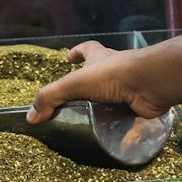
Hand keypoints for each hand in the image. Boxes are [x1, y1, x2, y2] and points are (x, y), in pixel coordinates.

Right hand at [27, 40, 170, 122]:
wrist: (150, 84)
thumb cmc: (113, 75)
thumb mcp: (74, 83)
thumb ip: (51, 98)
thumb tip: (31, 117)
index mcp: (100, 58)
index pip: (87, 49)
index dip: (77, 52)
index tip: (68, 57)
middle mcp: (115, 69)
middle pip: (101, 72)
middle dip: (90, 83)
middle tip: (75, 99)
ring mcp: (129, 86)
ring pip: (114, 94)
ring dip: (103, 104)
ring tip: (87, 121)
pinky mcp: (138, 103)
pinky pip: (125, 113)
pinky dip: (117, 121)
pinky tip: (108, 132)